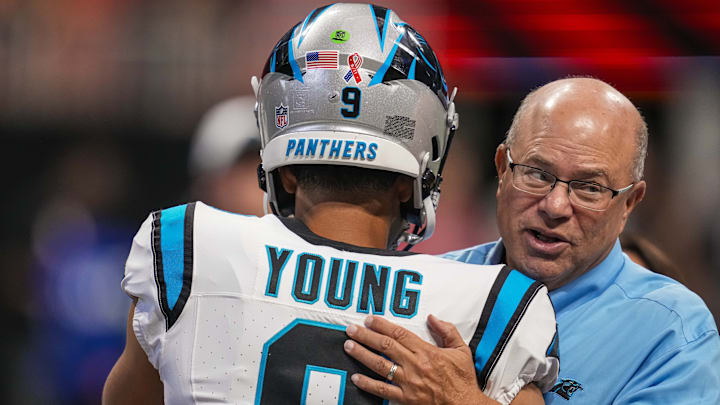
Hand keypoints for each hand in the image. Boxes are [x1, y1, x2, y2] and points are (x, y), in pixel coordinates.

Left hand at [344, 314, 489, 404]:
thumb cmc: (463, 380)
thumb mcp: (461, 350)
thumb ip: (447, 331)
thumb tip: (432, 318)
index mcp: (427, 352)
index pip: (399, 334)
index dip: (382, 325)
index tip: (370, 319)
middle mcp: (415, 365)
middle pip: (385, 346)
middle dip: (366, 336)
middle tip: (351, 329)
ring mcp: (409, 383)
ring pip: (380, 365)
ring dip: (362, 354)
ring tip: (349, 346)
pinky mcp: (406, 398)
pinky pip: (383, 390)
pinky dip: (368, 384)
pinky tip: (356, 377)